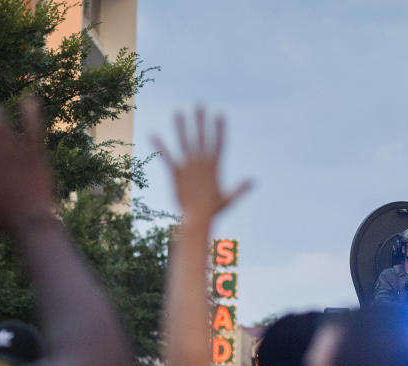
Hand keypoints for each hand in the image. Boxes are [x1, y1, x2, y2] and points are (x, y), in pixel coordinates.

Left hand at [153, 110, 251, 226]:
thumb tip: (253, 181)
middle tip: (200, 104)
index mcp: (215, 167)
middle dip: (201, 120)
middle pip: (201, 137)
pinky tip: (153, 134)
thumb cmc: (214, 211)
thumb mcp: (230, 198)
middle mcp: (202, 163)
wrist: (197, 218)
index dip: (220, 128)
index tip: (220, 114)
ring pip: (184, 142)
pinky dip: (160, 145)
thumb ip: (241, 188)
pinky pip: (167, 157)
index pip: (219, 143)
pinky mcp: (176, 173)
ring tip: (178, 111)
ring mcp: (188, 167)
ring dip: (181, 126)